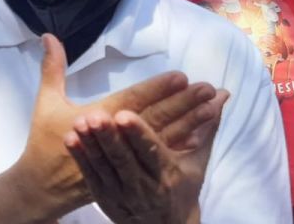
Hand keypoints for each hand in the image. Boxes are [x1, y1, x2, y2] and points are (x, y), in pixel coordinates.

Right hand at [0, 35, 216, 222]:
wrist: (45, 188)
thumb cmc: (45, 143)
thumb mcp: (47, 103)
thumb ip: (52, 68)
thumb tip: (49, 36)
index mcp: (99, 117)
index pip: (135, 101)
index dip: (158, 89)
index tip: (181, 77)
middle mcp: (118, 138)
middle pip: (157, 118)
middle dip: (184, 103)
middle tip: (209, 89)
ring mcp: (127, 157)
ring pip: (165, 137)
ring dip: (191, 122)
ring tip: (213, 108)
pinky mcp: (132, 170)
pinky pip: (162, 157)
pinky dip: (182, 145)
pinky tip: (201, 136)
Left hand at [66, 91, 227, 223]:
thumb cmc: (183, 187)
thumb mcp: (197, 161)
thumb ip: (207, 127)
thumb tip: (222, 95)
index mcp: (168, 174)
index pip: (152, 152)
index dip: (138, 135)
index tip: (124, 114)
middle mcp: (144, 187)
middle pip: (125, 160)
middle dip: (110, 138)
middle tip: (95, 115)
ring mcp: (122, 195)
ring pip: (105, 168)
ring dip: (92, 145)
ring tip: (79, 121)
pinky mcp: (105, 198)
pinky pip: (91, 176)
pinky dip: (81, 158)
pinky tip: (71, 138)